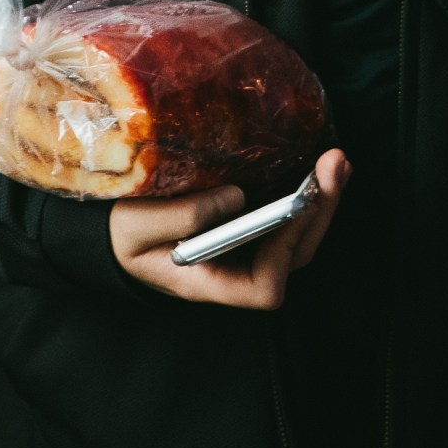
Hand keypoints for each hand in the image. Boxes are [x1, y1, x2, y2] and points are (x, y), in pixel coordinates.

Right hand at [108, 148, 350, 307]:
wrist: (111, 233)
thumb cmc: (120, 236)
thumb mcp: (134, 228)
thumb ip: (181, 216)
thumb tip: (237, 197)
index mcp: (211, 281)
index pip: (265, 287)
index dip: (282, 251)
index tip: (286, 205)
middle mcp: (236, 271)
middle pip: (295, 257)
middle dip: (320, 211)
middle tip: (335, 164)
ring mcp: (245, 251)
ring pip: (298, 239)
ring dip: (321, 199)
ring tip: (336, 160)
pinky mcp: (246, 228)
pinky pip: (286, 219)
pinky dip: (305, 194)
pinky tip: (316, 165)